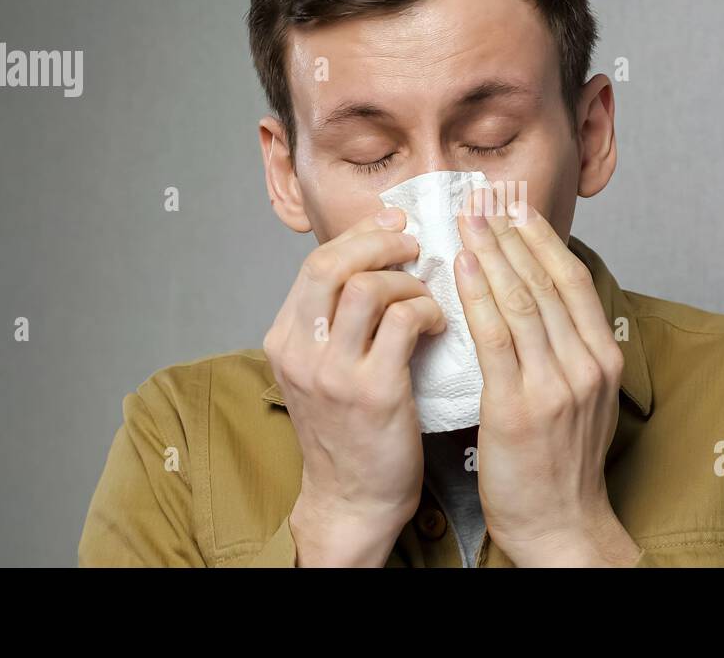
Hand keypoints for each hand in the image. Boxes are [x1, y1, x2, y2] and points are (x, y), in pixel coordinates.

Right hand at [263, 207, 444, 565]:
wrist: (352, 498)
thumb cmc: (351, 431)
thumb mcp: (324, 370)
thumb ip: (337, 321)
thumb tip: (378, 257)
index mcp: (285, 340)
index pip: (315, 264)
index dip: (359, 236)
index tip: (393, 224)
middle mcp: (300, 352)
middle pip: (330, 264)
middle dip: (379, 240)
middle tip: (413, 243)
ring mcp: (333, 373)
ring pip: (366, 287)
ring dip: (407, 280)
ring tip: (426, 295)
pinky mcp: (372, 392)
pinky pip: (404, 321)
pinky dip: (428, 309)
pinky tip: (439, 323)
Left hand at [454, 188, 640, 566]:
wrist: (561, 525)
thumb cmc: (561, 465)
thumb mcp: (580, 399)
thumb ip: (566, 351)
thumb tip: (537, 304)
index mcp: (602, 358)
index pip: (570, 280)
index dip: (540, 238)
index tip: (513, 207)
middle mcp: (585, 365)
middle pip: (546, 281)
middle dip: (511, 233)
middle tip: (481, 198)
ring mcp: (555, 385)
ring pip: (522, 301)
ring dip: (492, 253)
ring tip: (466, 220)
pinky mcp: (519, 407)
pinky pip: (497, 339)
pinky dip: (479, 297)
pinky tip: (462, 269)